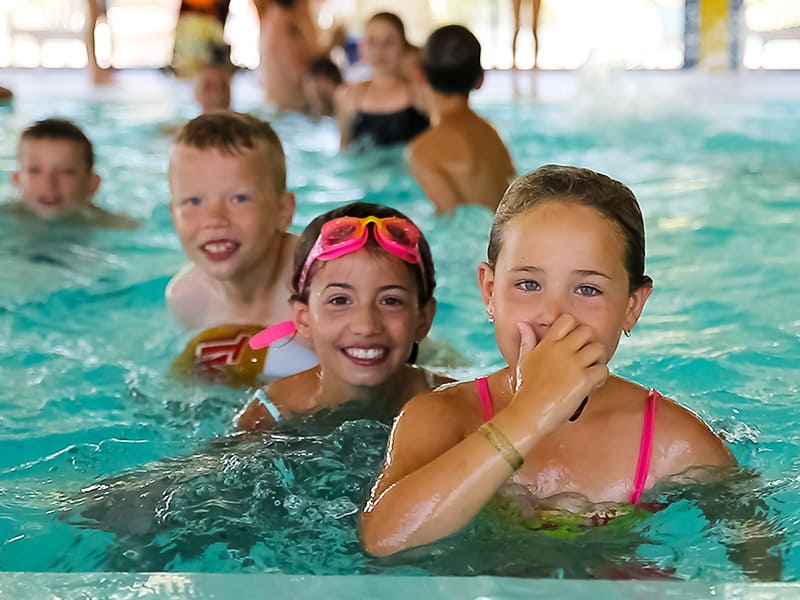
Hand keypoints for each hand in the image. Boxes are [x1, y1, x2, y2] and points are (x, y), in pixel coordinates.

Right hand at [510, 315, 607, 433]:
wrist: (528, 414)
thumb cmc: (525, 390)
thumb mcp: (524, 362)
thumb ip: (527, 341)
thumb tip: (523, 324)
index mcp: (547, 344)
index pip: (567, 320)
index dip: (574, 329)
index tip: (572, 343)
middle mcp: (561, 350)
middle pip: (587, 331)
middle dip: (589, 343)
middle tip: (585, 358)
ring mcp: (573, 365)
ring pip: (599, 349)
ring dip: (598, 360)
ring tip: (590, 371)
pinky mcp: (583, 381)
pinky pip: (603, 370)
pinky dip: (601, 378)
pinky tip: (591, 385)